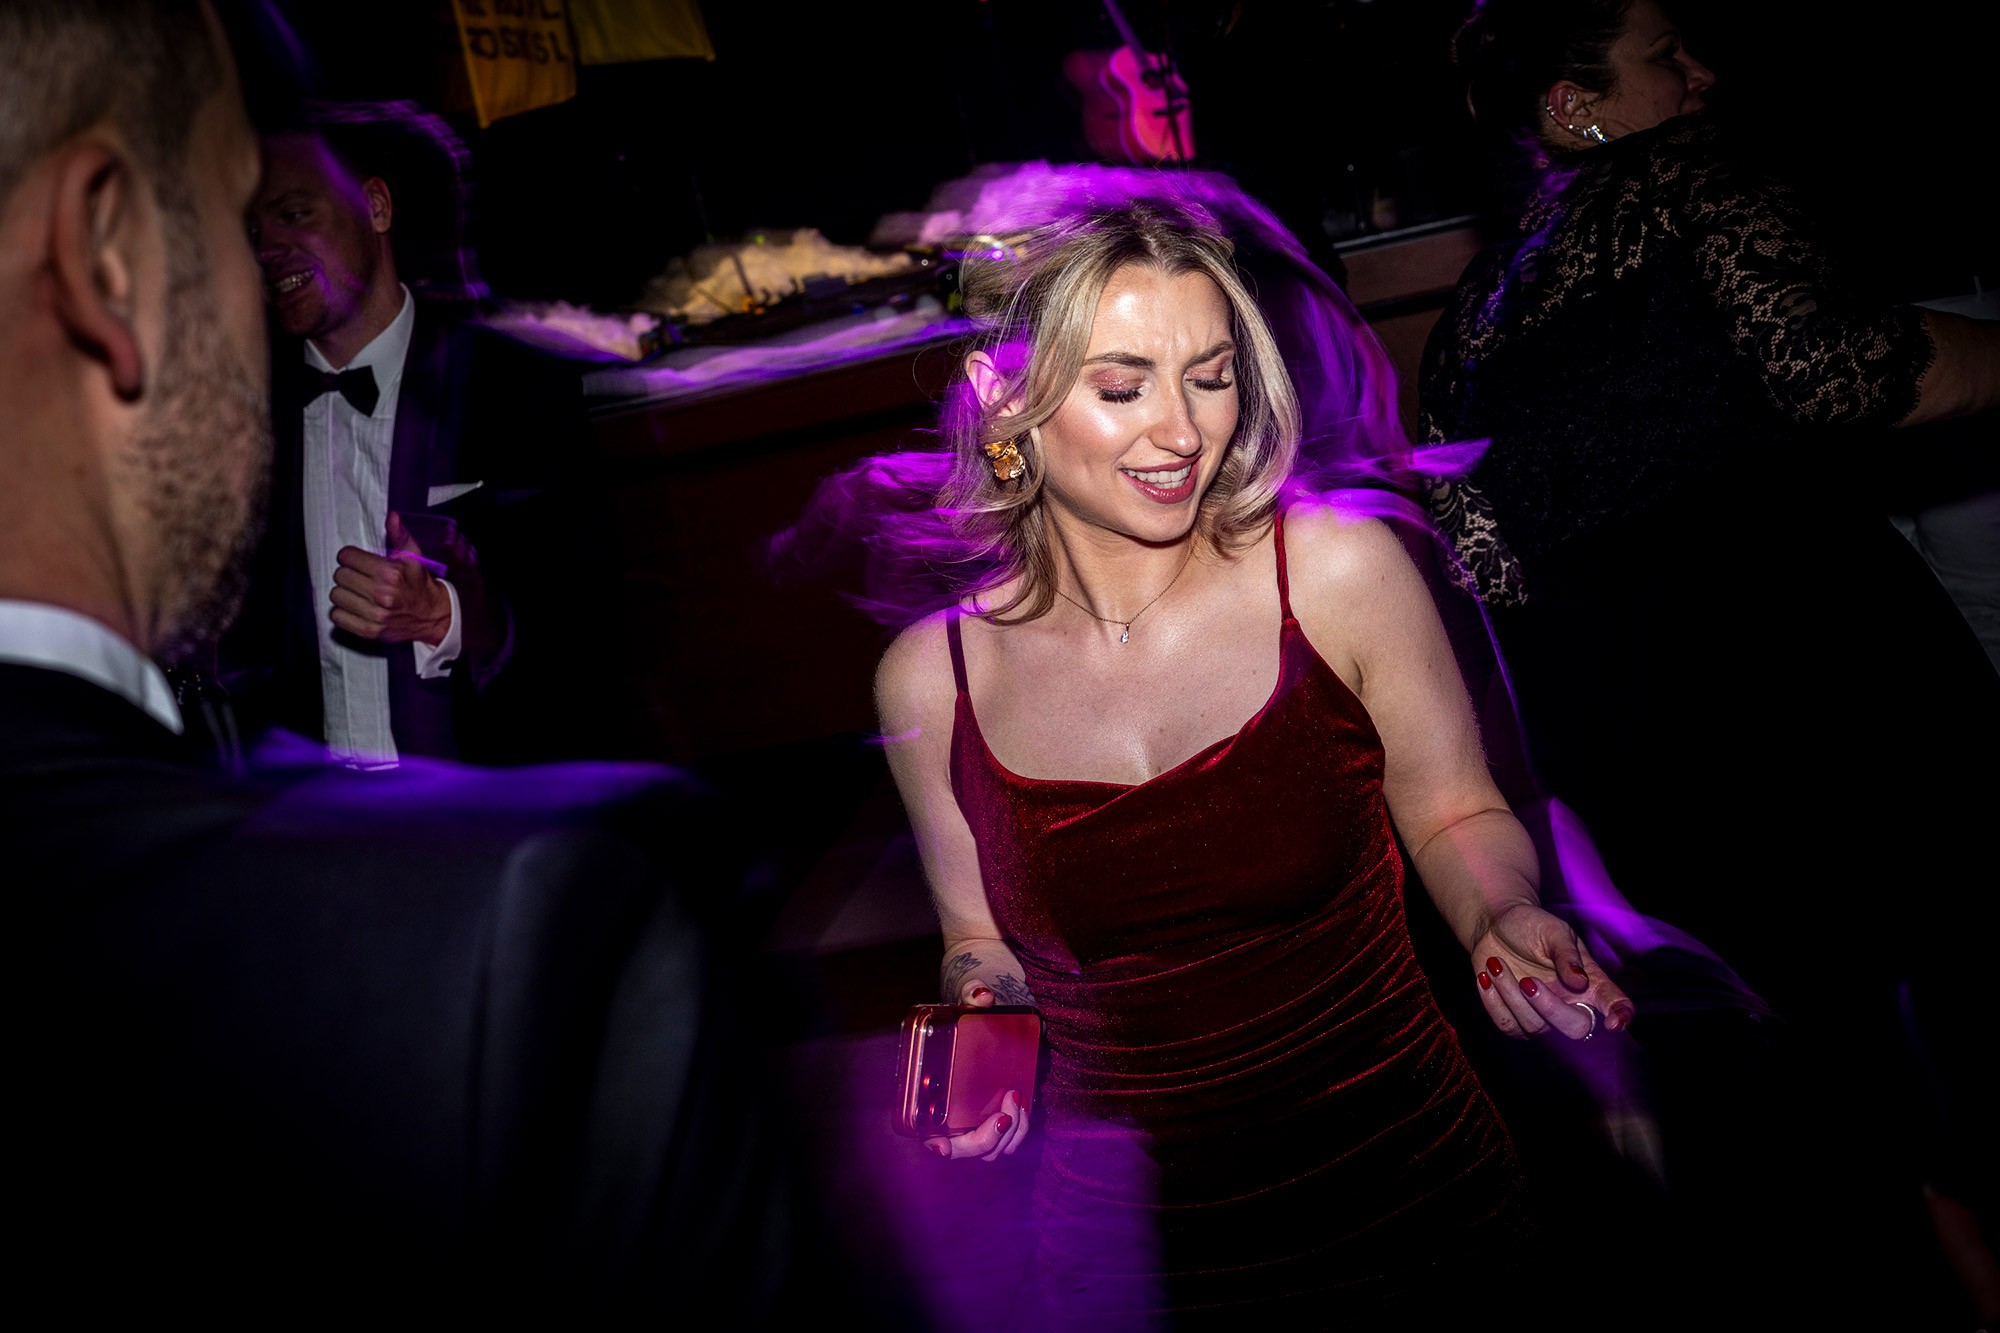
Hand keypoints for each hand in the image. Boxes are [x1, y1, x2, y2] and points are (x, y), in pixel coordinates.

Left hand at [330, 513, 452, 645]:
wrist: (432, 615)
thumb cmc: (418, 583)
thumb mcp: (413, 556)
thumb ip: (400, 535)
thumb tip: (392, 516)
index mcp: (391, 573)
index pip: (347, 557)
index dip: (350, 556)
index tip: (357, 561)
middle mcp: (383, 594)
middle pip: (340, 576)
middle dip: (347, 573)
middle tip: (358, 576)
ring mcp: (376, 615)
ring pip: (336, 596)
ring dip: (344, 592)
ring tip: (357, 591)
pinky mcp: (370, 631)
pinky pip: (338, 616)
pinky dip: (342, 611)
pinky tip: (354, 606)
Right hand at [921, 981, 1031, 1161]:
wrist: (985, 1019)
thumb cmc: (967, 1015)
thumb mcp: (968, 1000)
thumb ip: (972, 994)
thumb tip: (982, 995)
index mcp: (935, 1097)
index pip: (929, 1133)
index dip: (934, 1144)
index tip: (943, 1146)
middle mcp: (955, 1118)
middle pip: (968, 1149)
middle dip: (988, 1139)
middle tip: (1003, 1113)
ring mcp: (979, 1122)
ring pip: (994, 1149)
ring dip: (1010, 1133)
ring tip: (1017, 1098)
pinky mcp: (999, 1119)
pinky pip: (1010, 1138)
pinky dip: (1019, 1126)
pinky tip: (1023, 1101)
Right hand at [923, 1087, 1029, 1162]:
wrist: (934, 1103)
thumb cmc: (927, 1113)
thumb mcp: (923, 1120)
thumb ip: (930, 1136)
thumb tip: (942, 1151)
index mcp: (953, 1146)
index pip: (977, 1147)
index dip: (989, 1137)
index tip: (1001, 1118)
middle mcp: (972, 1150)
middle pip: (997, 1147)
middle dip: (1010, 1123)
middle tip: (1012, 1095)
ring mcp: (986, 1144)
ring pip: (1009, 1145)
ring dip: (1019, 1123)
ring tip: (1018, 1097)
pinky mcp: (999, 1135)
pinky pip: (1015, 1137)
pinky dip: (1022, 1122)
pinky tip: (1023, 1103)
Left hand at [1471, 903, 1633, 1040]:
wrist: (1495, 926)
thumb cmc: (1531, 925)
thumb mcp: (1553, 931)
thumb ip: (1567, 955)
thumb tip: (1579, 982)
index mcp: (1589, 982)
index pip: (1613, 1002)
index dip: (1620, 1014)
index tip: (1615, 1023)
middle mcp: (1570, 1003)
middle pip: (1575, 1028)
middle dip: (1550, 1008)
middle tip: (1527, 981)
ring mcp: (1542, 1015)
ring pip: (1535, 1027)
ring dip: (1511, 996)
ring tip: (1497, 964)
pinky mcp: (1514, 1018)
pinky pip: (1507, 1025)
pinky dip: (1493, 1002)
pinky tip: (1486, 976)